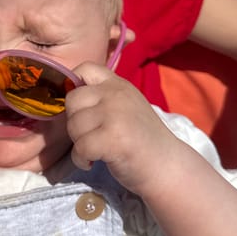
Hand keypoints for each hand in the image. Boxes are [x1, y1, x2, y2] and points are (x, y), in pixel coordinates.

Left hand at [66, 63, 173, 192]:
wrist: (168, 166)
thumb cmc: (143, 140)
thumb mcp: (126, 106)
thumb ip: (102, 97)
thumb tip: (68, 97)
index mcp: (119, 84)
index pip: (85, 68)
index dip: (73, 86)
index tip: (82, 108)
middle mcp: (116, 94)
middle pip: (73, 100)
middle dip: (75, 122)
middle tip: (90, 135)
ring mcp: (115, 115)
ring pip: (74, 126)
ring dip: (78, 144)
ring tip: (96, 150)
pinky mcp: (112, 139)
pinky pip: (80, 148)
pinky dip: (81, 160)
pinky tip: (93, 161)